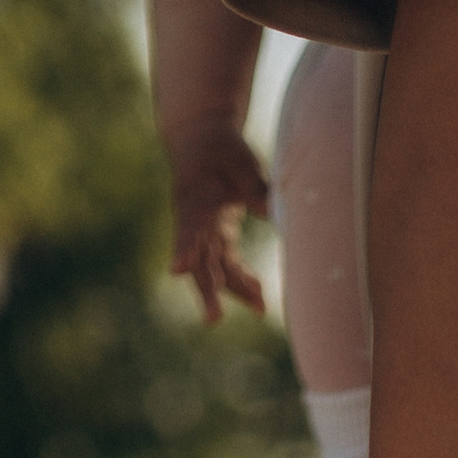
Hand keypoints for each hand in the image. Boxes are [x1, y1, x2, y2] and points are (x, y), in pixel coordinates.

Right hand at [165, 122, 268, 321]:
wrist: (201, 139)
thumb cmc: (222, 149)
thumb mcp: (242, 162)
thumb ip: (257, 189)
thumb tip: (279, 215)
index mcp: (196, 198)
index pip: (189, 227)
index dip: (184, 249)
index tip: (178, 270)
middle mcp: (195, 221)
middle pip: (198, 261)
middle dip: (208, 291)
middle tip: (213, 319)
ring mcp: (204, 232)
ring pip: (215, 269)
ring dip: (234, 291)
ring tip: (260, 309)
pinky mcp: (216, 236)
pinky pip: (226, 264)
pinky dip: (241, 280)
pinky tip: (259, 298)